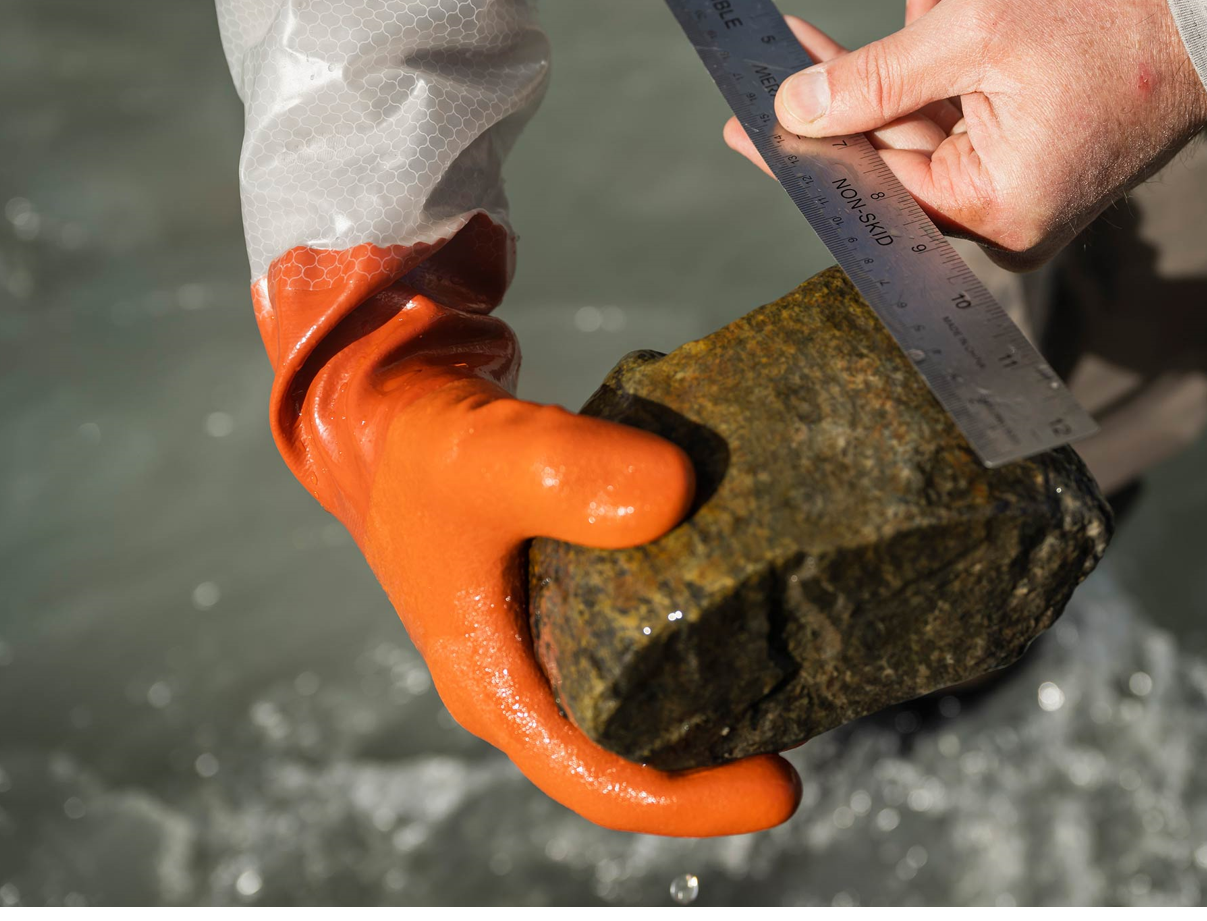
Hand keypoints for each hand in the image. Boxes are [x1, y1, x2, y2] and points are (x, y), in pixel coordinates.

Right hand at [253, 219, 800, 834]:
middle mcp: (529, 676)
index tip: (784, 786)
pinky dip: (704, 619)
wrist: (388, 407)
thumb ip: (566, 473)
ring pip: (649, 690)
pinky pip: (650, 626)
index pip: (598, 780)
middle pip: (639, 747)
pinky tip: (765, 587)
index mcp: (496, 686)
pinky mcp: (575, 590)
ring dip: (722, 688)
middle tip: (818, 712)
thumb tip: (677, 494)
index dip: (693, 799)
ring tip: (809, 660)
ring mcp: (551, 636)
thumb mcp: (485, 457)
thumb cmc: (421, 447)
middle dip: (725, 749)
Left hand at [725, 0, 1206, 270]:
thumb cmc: (1106, 22)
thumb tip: (796, 108)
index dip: (806, 147)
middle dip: (852, 90)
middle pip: (896, 161)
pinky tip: (932, 2)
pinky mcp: (1039, 165)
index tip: (744, 122)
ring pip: (932, 130)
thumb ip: (875, 78)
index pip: (871, 189)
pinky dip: (950, 70)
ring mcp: (1026, 196)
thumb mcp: (972, 36)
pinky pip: (971, 122)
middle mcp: (1009, 224)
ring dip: (908, 64)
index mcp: (994, 213)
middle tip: (792, 43)